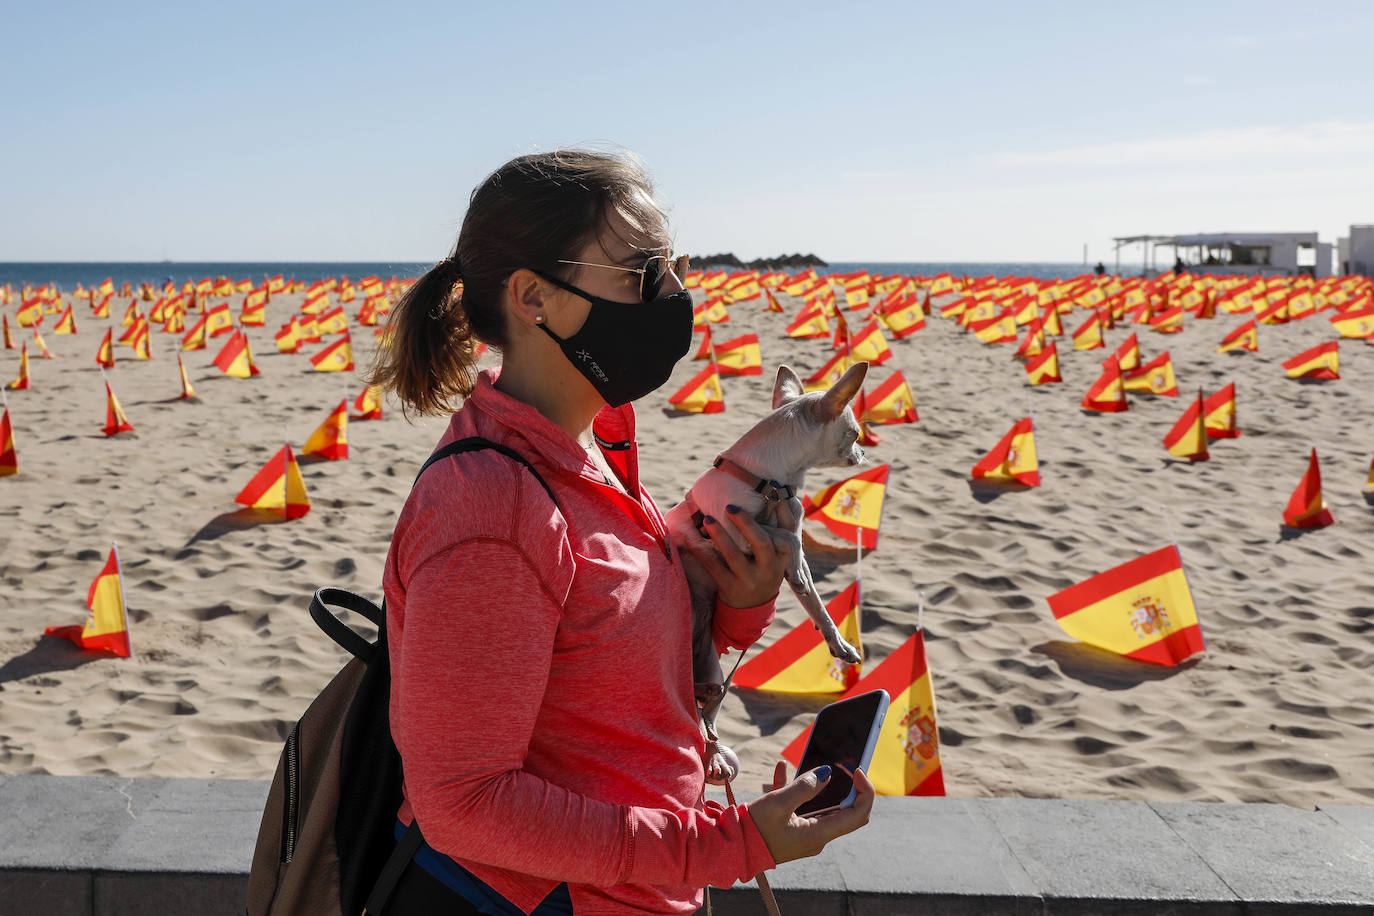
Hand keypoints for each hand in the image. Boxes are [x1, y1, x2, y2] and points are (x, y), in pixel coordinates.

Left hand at [684, 506, 787, 608]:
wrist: (752, 608)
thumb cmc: (762, 571)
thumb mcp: (775, 559)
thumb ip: (774, 537)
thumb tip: (773, 501)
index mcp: (780, 560)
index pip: (783, 540)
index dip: (773, 525)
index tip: (762, 506)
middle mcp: (767, 571)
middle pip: (761, 544)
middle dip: (746, 524)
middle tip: (729, 507)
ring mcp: (749, 581)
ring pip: (734, 555)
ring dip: (720, 535)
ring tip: (708, 519)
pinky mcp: (730, 588)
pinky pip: (714, 567)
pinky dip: (701, 552)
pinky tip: (691, 540)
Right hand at [746, 765, 873, 864]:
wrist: (732, 848)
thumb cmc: (754, 828)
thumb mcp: (778, 803)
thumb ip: (804, 787)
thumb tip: (826, 774)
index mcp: (819, 834)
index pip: (857, 815)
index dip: (865, 792)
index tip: (857, 770)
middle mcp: (817, 837)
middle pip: (846, 812)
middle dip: (850, 788)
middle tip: (846, 767)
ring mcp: (806, 835)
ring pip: (823, 808)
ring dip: (817, 785)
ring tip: (809, 764)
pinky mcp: (793, 831)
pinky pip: (802, 808)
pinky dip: (796, 790)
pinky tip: (782, 769)